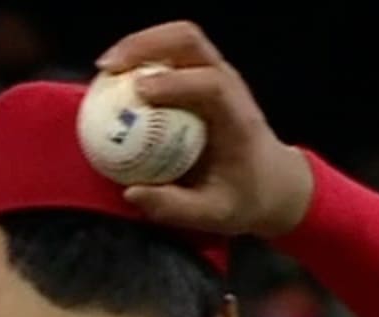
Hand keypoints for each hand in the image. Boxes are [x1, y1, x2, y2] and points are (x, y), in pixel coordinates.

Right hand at [91, 22, 315, 238]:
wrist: (273, 181)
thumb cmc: (245, 197)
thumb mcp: (215, 214)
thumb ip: (174, 207)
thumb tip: (132, 193)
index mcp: (237, 118)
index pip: (212, 84)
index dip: (175, 82)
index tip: (139, 93)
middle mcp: (228, 85)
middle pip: (190, 42)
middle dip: (145, 46)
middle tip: (108, 69)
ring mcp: (215, 76)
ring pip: (178, 39)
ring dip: (138, 45)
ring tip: (105, 69)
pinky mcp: (200, 77)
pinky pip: (168, 55)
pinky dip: (139, 58)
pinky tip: (114, 78)